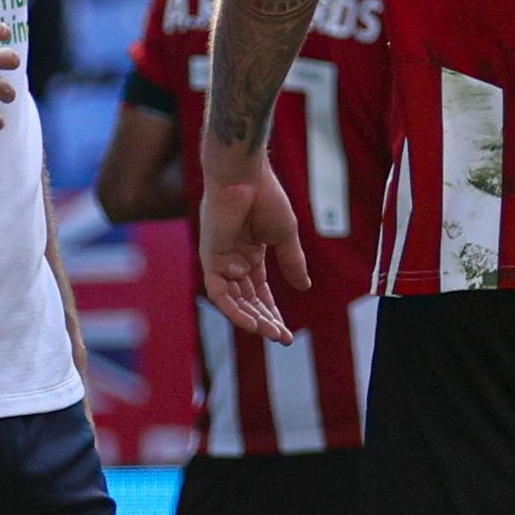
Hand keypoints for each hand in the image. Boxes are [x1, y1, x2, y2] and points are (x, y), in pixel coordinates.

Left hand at [195, 146, 305, 346]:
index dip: (274, 313)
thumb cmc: (265, 198)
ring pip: (233, 301)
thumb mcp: (285, 236)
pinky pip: (219, 291)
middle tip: (282, 338)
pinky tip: (251, 320)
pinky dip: (233, 308)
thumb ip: (292, 262)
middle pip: (247, 301)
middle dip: (265, 321)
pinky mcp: (210, 258)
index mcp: (250, 255)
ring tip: (271, 333)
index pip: (260, 293)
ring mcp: (220, 260)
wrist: (245, 176)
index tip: (288, 334)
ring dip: (251, 319)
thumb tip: (304, 287)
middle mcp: (233, 261)